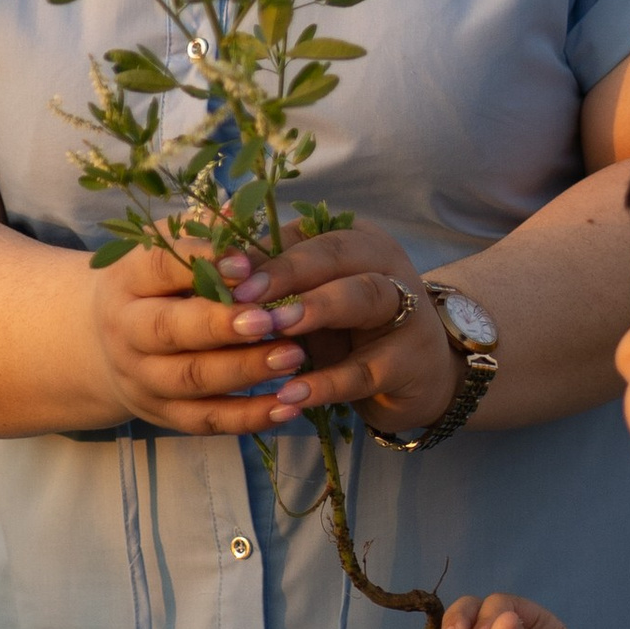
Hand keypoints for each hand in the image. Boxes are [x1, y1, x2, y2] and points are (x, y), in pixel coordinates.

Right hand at [88, 240, 326, 434]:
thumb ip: (204, 234)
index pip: (158, 268)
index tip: (248, 264)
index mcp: (126, 280)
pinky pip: (207, 421)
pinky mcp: (163, 415)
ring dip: (246, 370)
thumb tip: (243, 207)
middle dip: (222, 326)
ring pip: (192, 380)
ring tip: (294, 355)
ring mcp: (142, 378)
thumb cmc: (153, 286)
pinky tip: (288, 407)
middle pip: (169, 331)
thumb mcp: (164, 251)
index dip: (203, 264)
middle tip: (272, 319)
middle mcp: (126, 332)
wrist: (103, 344)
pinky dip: (248, 418)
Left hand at [223, 224, 458, 429]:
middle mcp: (384, 263)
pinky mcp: (411, 361)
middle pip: (335, 254)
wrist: (419, 376)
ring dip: (316, 309)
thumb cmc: (350, 329)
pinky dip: (327, 382)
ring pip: (363, 295)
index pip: (304, 234)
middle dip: (287, 273)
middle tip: (245, 296)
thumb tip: (211, 257)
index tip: (223, 270)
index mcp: (354, 238)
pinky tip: (291, 394)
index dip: (262, 251)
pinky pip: (366, 370)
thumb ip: (271, 279)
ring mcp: (405, 309)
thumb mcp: (311, 299)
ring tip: (273, 329)